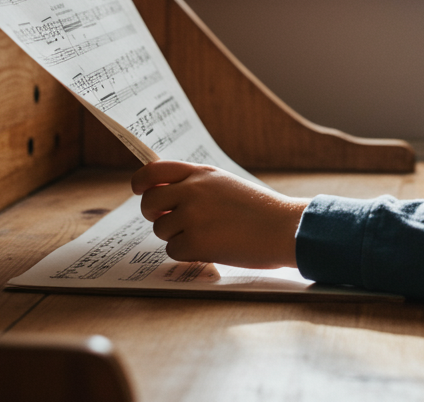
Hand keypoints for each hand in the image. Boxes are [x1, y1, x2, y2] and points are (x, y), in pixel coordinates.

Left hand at [131, 161, 309, 268]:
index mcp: (201, 174)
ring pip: (161, 230)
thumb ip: (195, 185)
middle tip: (170, 222)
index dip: (141, 182)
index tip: (139, 190)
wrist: (284, 229)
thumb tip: (161, 195)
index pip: (154, 170)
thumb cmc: (259, 210)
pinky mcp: (196, 242)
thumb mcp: (225, 185)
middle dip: (155, 215)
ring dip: (176, 236)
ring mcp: (193, 216)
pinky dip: (187, 253)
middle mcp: (193, 191)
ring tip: (206, 235)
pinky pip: (173, 250)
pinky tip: (210, 248)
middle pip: (150, 203)